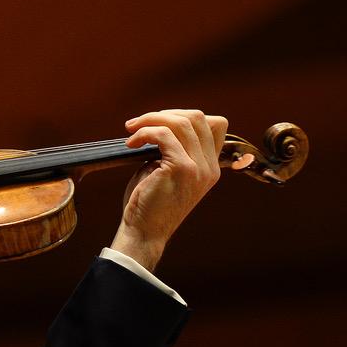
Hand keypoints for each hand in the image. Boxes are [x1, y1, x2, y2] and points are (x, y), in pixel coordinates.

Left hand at [110, 109, 227, 270]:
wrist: (143, 233)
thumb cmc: (149, 204)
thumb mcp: (167, 171)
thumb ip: (172, 148)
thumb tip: (160, 121)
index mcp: (211, 167)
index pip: (215, 125)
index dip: (186, 117)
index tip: (159, 125)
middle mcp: (210, 167)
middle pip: (199, 117)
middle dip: (166, 114)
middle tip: (139, 124)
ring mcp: (199, 168)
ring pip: (183, 122)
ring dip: (151, 119)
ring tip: (132, 130)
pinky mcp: (181, 169)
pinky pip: (164, 135)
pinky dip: (144, 132)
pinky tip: (131, 143)